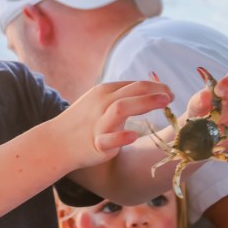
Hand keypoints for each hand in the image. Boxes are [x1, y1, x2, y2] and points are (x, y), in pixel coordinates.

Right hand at [55, 81, 173, 168]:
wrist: (55, 142)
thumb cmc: (81, 122)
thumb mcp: (98, 101)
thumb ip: (120, 96)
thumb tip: (145, 91)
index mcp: (104, 92)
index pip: (135, 84)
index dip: (155, 87)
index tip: (169, 92)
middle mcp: (102, 103)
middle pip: (132, 91)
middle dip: (155, 90)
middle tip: (173, 95)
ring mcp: (99, 123)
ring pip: (121, 108)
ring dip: (145, 103)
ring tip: (165, 103)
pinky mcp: (96, 143)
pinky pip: (109, 139)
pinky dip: (122, 136)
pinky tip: (135, 136)